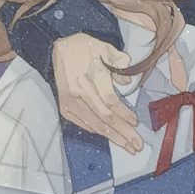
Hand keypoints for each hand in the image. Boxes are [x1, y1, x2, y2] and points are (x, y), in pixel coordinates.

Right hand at [53, 32, 143, 151]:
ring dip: (112, 137)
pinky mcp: (64, 107)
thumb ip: (118, 63)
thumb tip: (127, 83)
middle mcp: (79, 94)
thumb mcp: (105, 48)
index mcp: (91, 79)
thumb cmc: (85, 47)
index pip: (110, 103)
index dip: (124, 114)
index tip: (136, 123)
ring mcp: (70, 103)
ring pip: (95, 124)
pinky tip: (108, 136)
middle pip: (105, 118)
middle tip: (138, 146)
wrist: (56, 49)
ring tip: (127, 146)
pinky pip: (83, 123)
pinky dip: (96, 130)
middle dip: (123, 133)